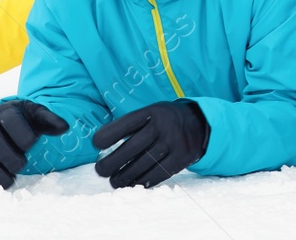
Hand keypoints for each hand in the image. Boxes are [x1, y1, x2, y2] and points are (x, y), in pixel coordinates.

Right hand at [0, 100, 68, 190]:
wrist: (6, 123)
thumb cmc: (26, 120)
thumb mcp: (38, 115)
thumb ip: (50, 120)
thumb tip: (64, 127)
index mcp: (6, 111)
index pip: (11, 119)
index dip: (22, 133)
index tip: (32, 143)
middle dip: (7, 155)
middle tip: (22, 165)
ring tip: (10, 181)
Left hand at [92, 99, 209, 188]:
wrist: (199, 124)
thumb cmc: (164, 120)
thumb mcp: (151, 113)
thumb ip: (130, 125)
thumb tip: (100, 144)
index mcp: (153, 112)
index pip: (126, 124)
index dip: (108, 135)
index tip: (96, 144)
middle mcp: (164, 126)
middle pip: (132, 148)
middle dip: (111, 162)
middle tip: (100, 170)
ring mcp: (174, 142)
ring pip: (143, 165)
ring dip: (124, 176)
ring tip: (114, 181)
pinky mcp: (181, 158)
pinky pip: (158, 174)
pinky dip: (142, 181)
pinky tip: (133, 183)